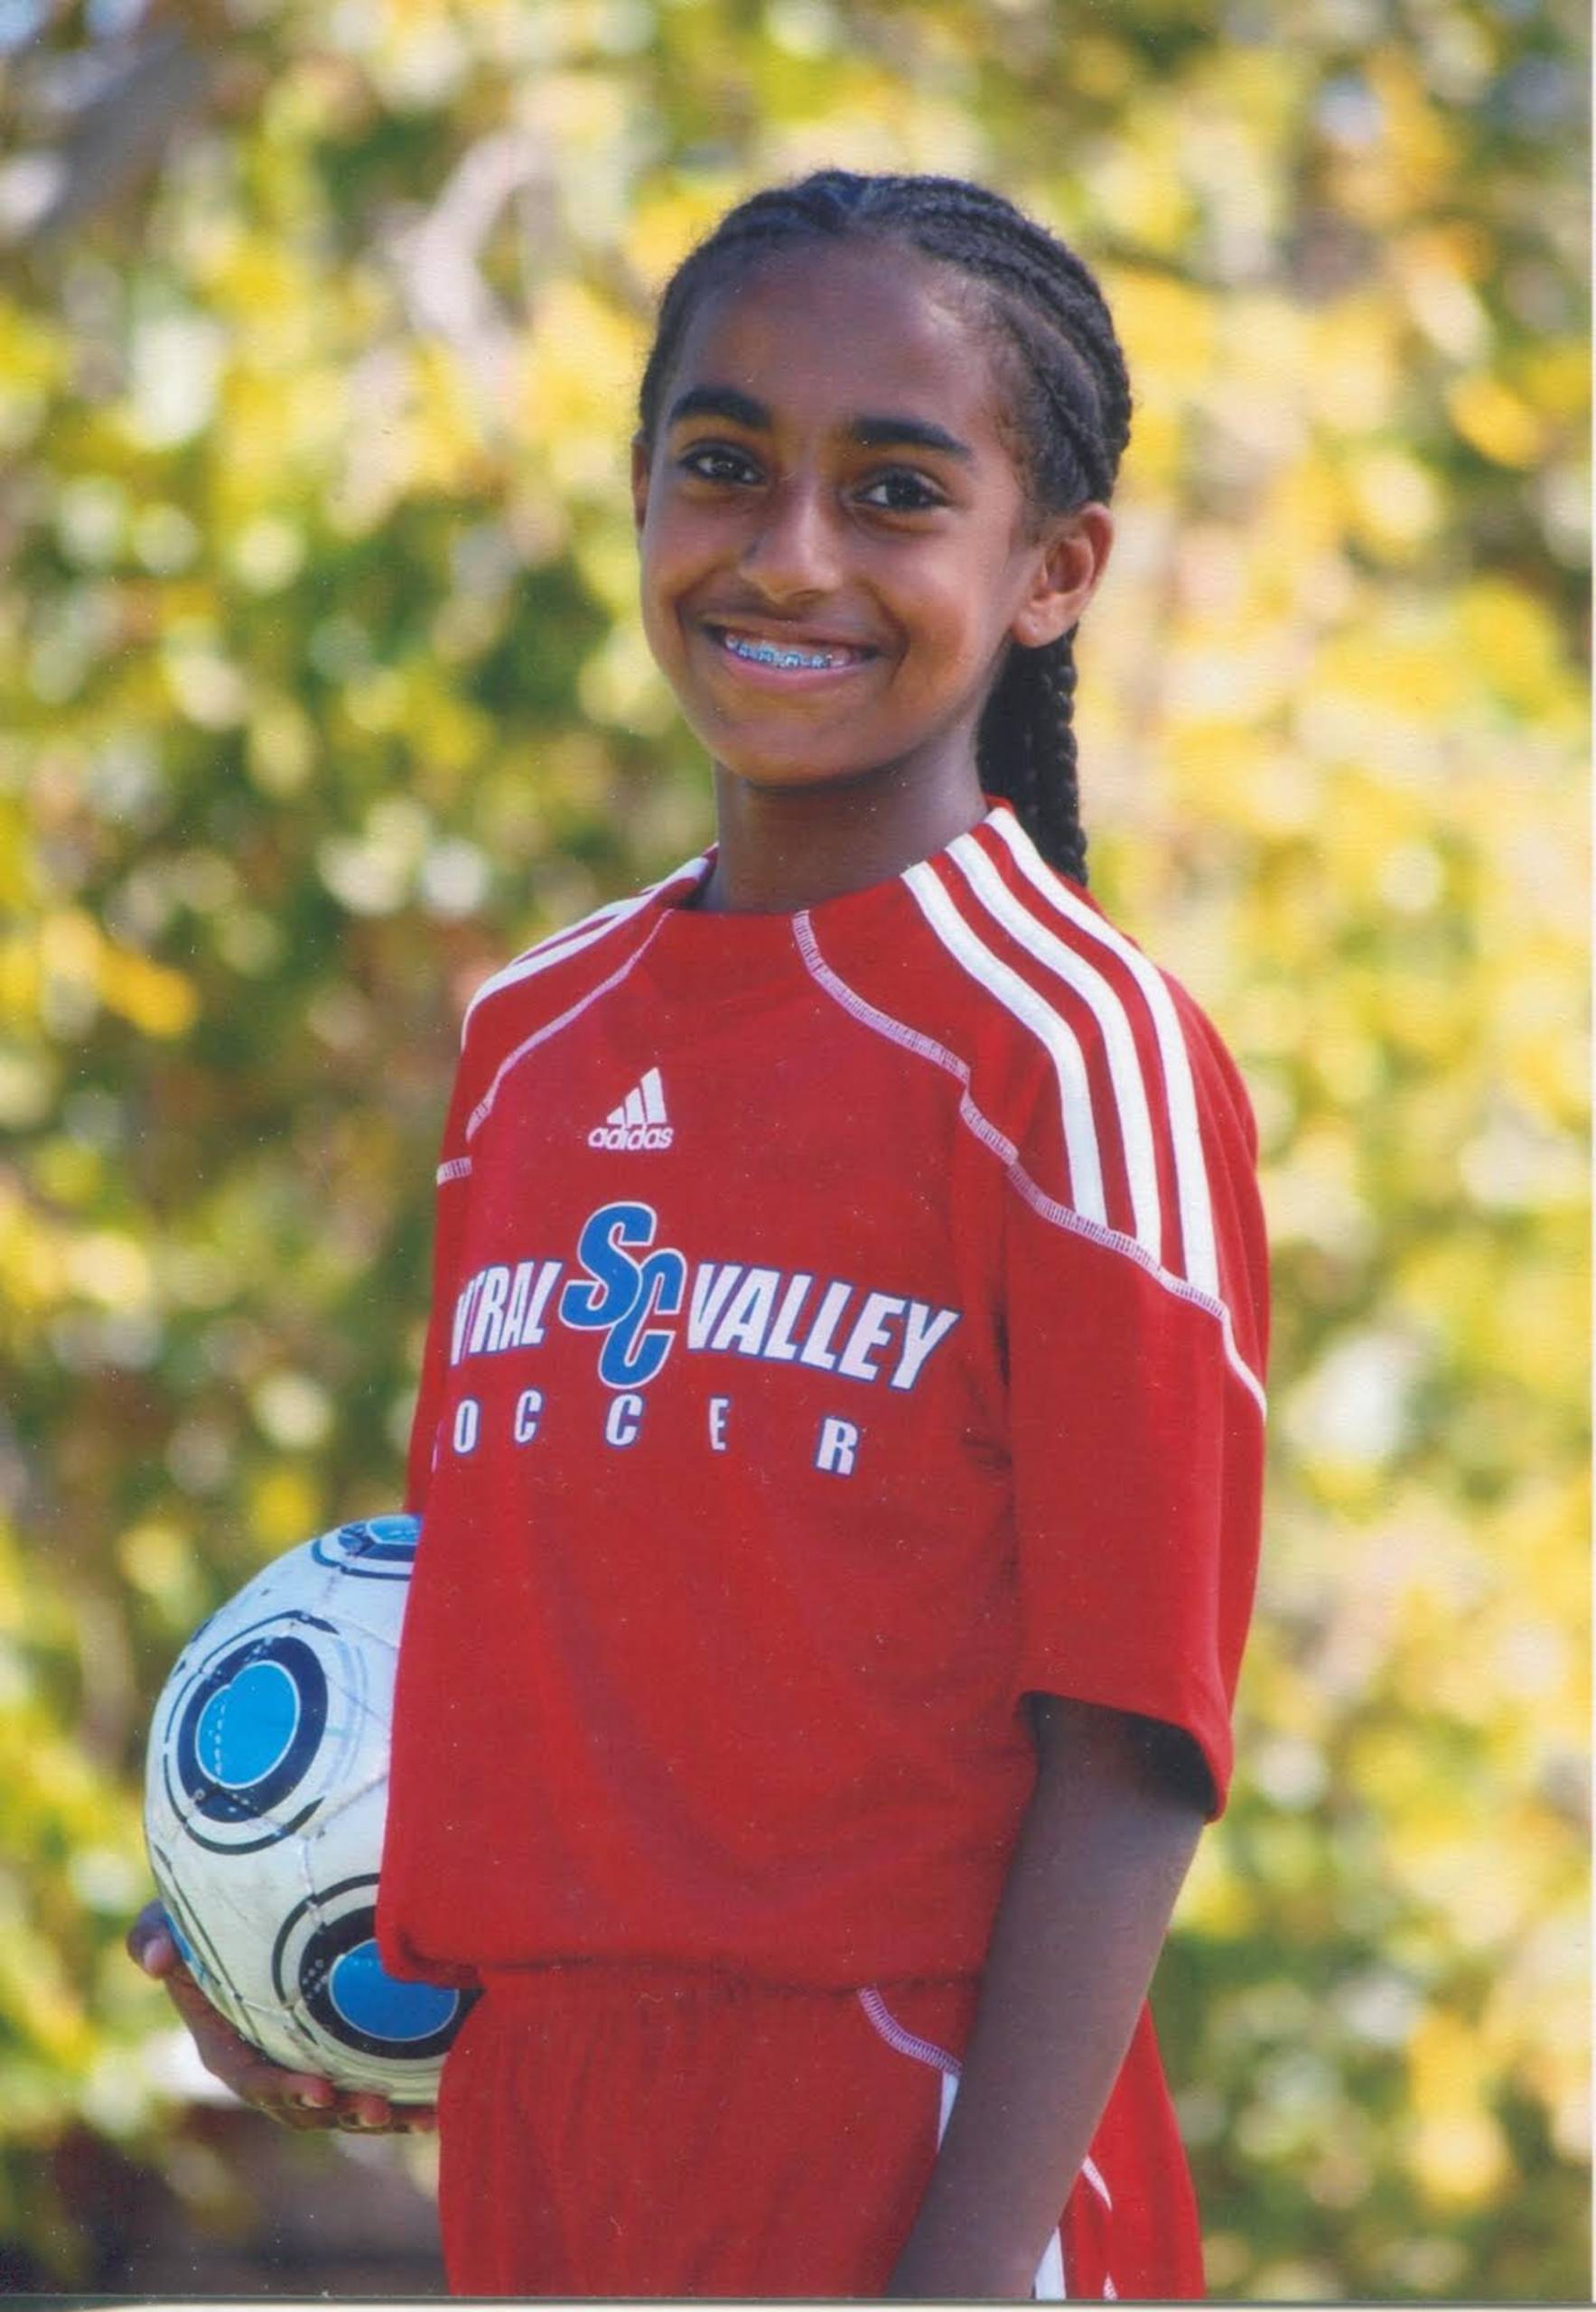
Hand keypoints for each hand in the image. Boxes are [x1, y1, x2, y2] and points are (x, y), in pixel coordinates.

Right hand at [127, 1899, 436, 2135]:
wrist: (230, 1920)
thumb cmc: (191, 1921)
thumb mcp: (161, 1921)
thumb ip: (151, 1935)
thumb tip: (155, 1958)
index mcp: (224, 2049)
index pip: (254, 2080)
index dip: (285, 2089)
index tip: (321, 2088)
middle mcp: (262, 2069)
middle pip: (304, 2106)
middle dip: (342, 2112)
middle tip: (380, 2108)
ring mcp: (298, 2067)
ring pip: (341, 2106)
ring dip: (379, 2116)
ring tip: (421, 2117)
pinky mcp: (331, 2058)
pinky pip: (363, 2086)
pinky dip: (398, 2101)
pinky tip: (435, 2106)